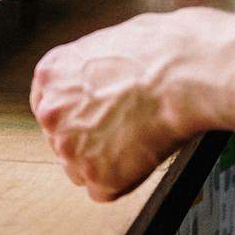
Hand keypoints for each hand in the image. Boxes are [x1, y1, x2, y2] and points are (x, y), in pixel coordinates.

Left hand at [30, 12, 204, 201]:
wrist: (184, 74)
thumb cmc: (159, 51)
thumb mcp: (107, 44)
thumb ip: (89, 73)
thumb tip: (100, 83)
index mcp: (51, 75)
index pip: (50, 108)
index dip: (75, 116)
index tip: (90, 120)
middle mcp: (51, 113)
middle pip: (62, 140)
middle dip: (89, 139)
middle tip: (122, 129)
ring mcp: (71, 148)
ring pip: (81, 168)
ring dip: (105, 161)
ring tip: (137, 139)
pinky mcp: (97, 176)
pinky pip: (104, 190)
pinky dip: (124, 180)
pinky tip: (141, 156)